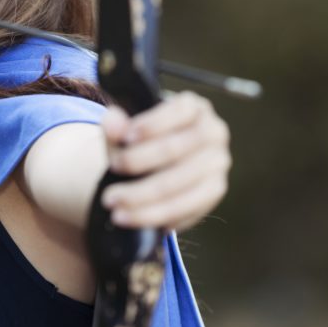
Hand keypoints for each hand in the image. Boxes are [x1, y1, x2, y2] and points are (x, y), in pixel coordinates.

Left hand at [99, 92, 231, 230]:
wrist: (160, 165)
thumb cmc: (144, 142)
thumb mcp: (127, 130)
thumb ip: (117, 126)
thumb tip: (112, 125)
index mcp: (194, 107)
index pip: (179, 111)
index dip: (151, 125)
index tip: (124, 139)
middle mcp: (213, 131)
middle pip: (176, 149)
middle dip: (138, 165)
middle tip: (110, 180)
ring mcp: (217, 162)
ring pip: (181, 184)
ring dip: (144, 200)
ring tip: (116, 211)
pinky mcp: (216, 190)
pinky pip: (189, 208)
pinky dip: (160, 216)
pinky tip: (136, 219)